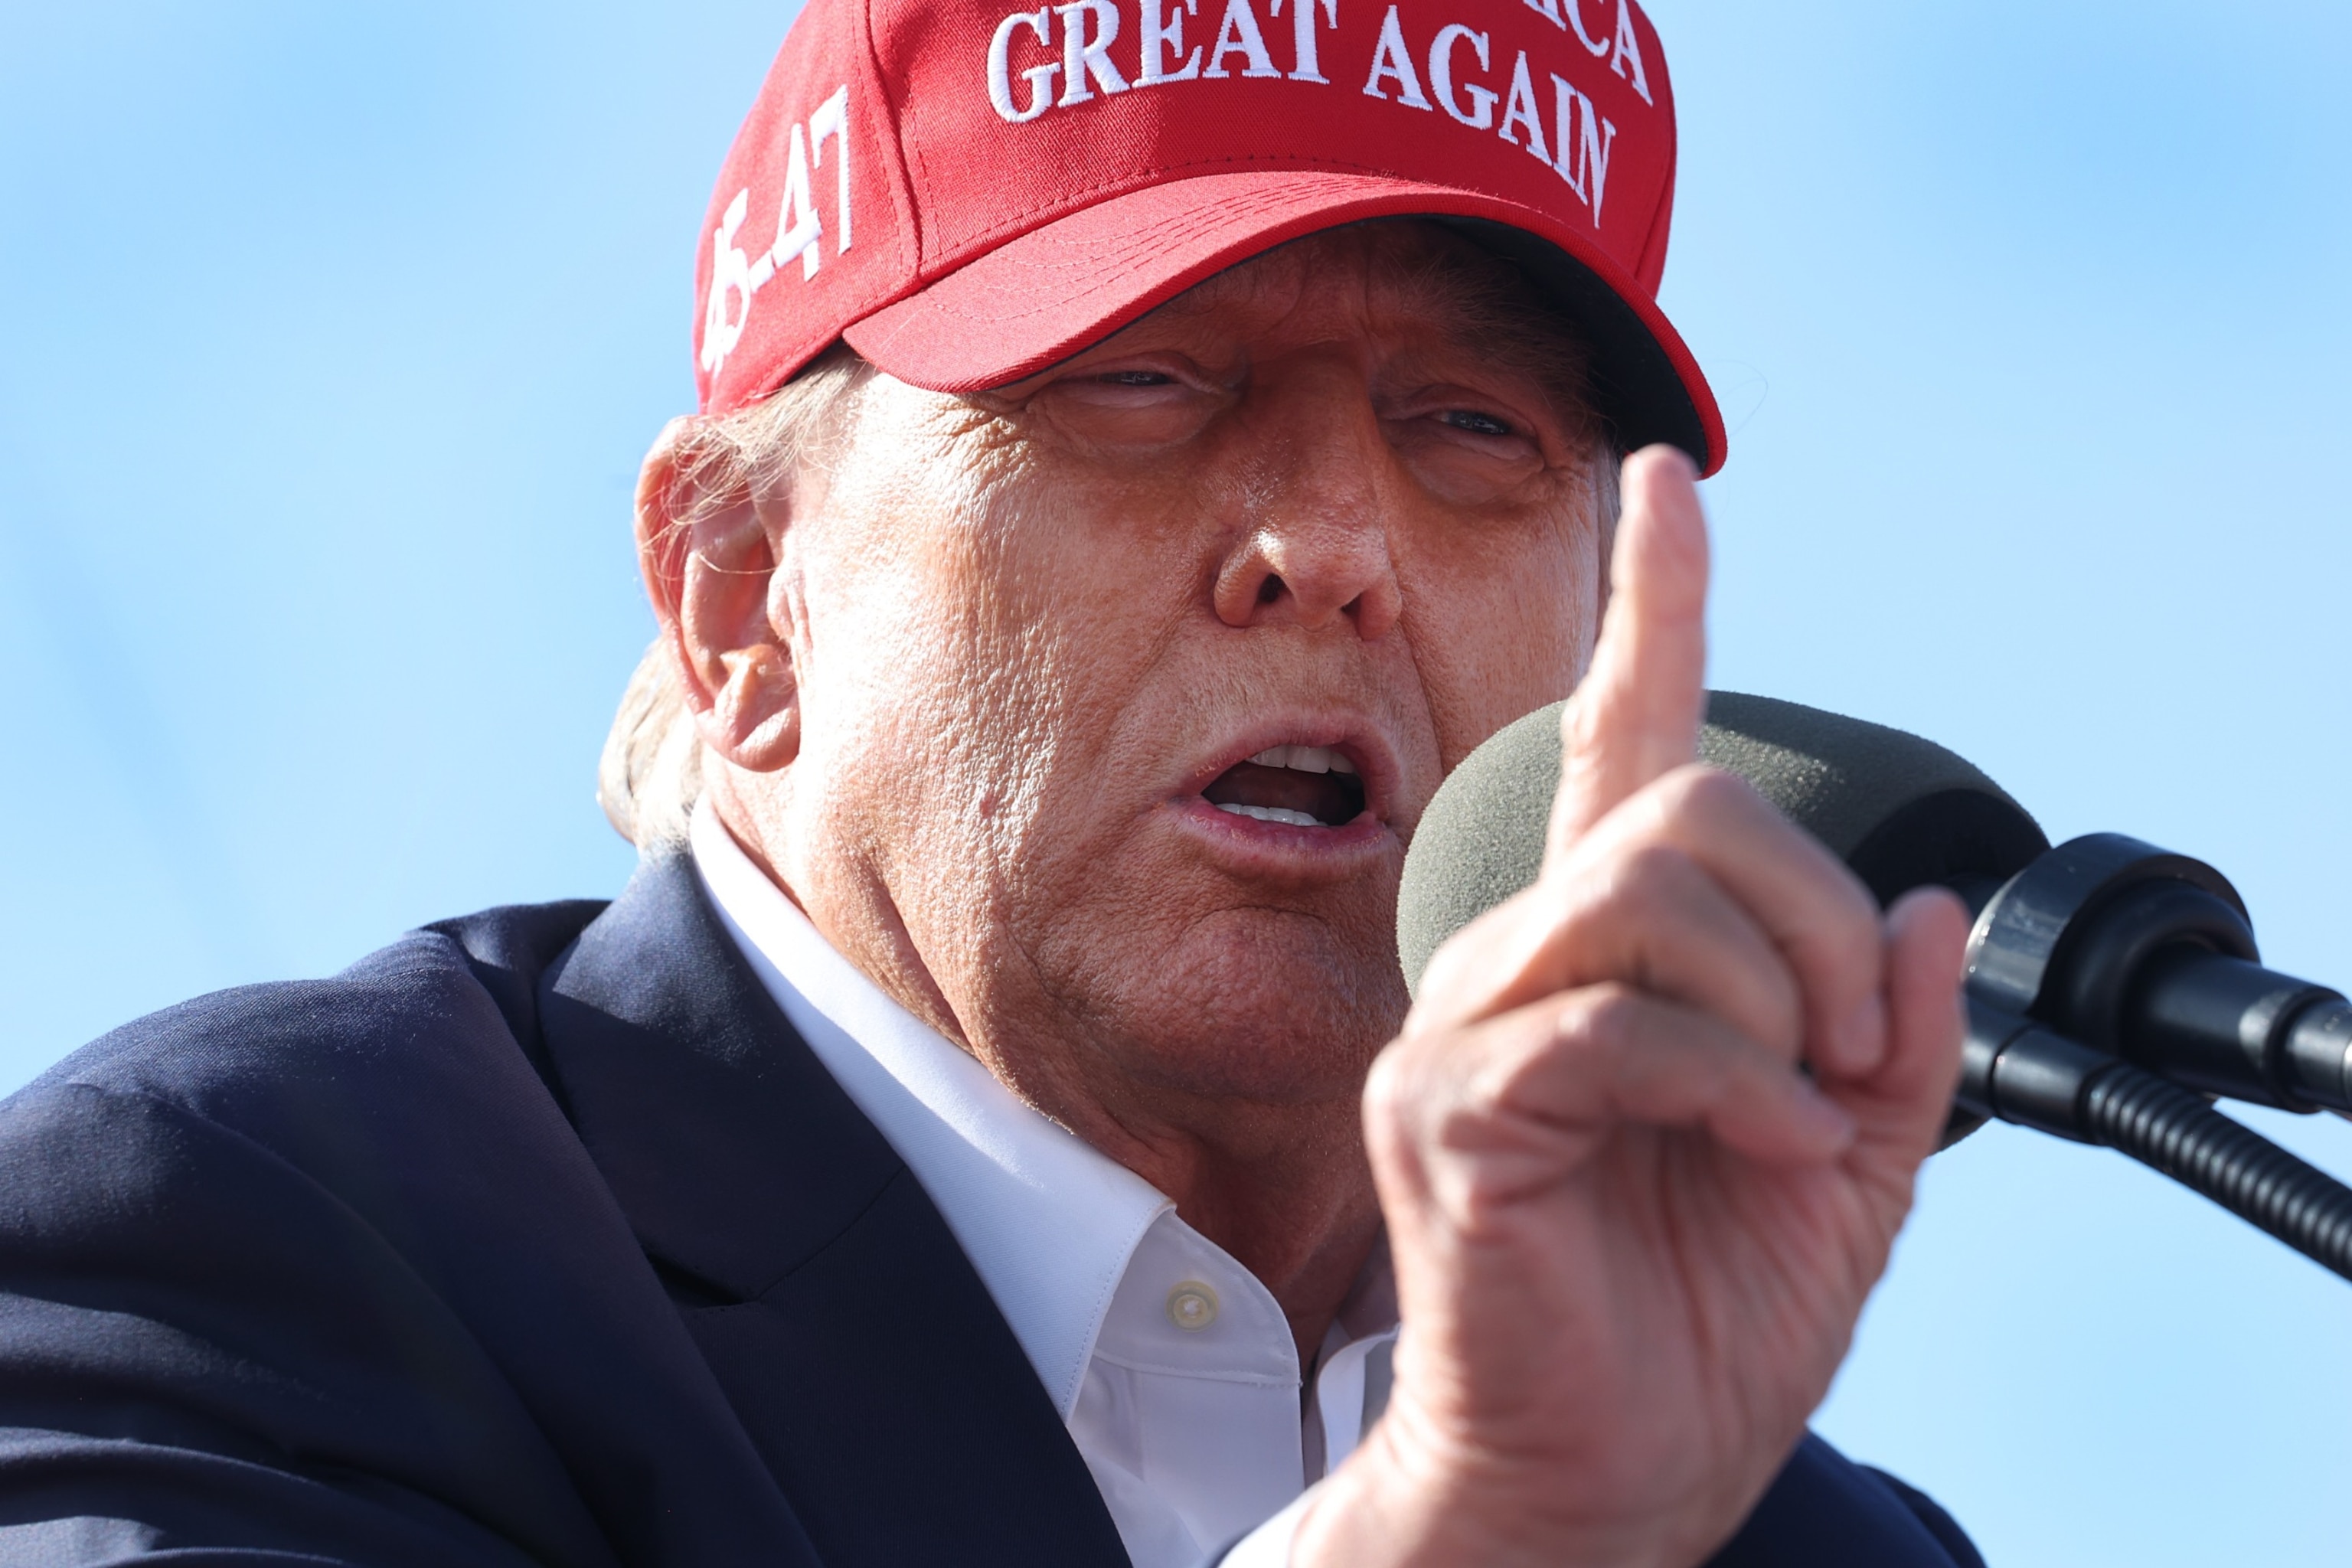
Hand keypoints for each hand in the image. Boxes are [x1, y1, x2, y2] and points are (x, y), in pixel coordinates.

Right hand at [1295, 447, 1969, 1567]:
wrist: (1602, 1479)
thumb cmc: (1692, 1325)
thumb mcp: (1844, 1163)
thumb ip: (1886, 1037)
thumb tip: (1928, 911)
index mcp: (1604, 957)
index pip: (1617, 739)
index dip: (1648, 605)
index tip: (1664, 482)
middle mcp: (1514, 961)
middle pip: (1678, 808)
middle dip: (1815, 914)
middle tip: (1848, 1044)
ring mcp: (1465, 1029)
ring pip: (1646, 895)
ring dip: (1778, 997)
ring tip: (1799, 1109)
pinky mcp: (1447, 1111)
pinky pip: (1615, 1022)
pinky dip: (1733, 1081)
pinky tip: (1767, 1149)